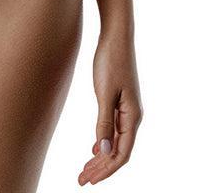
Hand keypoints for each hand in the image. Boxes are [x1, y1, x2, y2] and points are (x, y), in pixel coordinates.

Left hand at [78, 30, 142, 184]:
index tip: (90, 181)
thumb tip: (103, 151)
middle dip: (101, 168)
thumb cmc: (111, 61)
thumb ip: (104, 122)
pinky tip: (93, 150)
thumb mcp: (104, 93)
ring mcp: (127, 109)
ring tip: (84, 171)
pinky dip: (103, 142)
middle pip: (118, 151)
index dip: (107, 170)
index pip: (121, 154)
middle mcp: (132, 116)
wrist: (116, 36)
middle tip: (81, 180)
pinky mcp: (120, 101)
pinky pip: (113, 130)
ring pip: (114, 141)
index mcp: (132, 117)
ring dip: (100, 157)